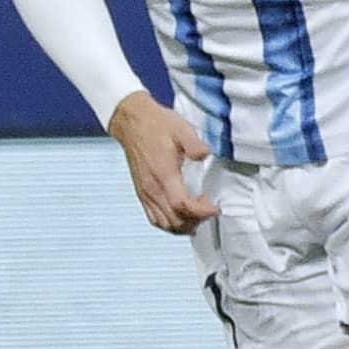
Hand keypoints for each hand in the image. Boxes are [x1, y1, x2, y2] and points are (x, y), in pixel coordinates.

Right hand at [111, 92, 214, 232]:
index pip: (182, 205)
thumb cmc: (156, 125)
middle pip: (174, 220)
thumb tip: (206, 156)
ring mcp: (145, 192)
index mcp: (163, 175)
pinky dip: (169, 223)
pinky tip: (181, 218)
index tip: (216, 208)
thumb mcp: (182, 129)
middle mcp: (151, 188)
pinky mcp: (141, 192)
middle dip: (196, 221)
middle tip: (210, 211)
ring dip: (183, 225)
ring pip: (163, 223)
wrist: (132, 122)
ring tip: (198, 217)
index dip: (201, 212)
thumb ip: (196, 145)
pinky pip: (154, 217)